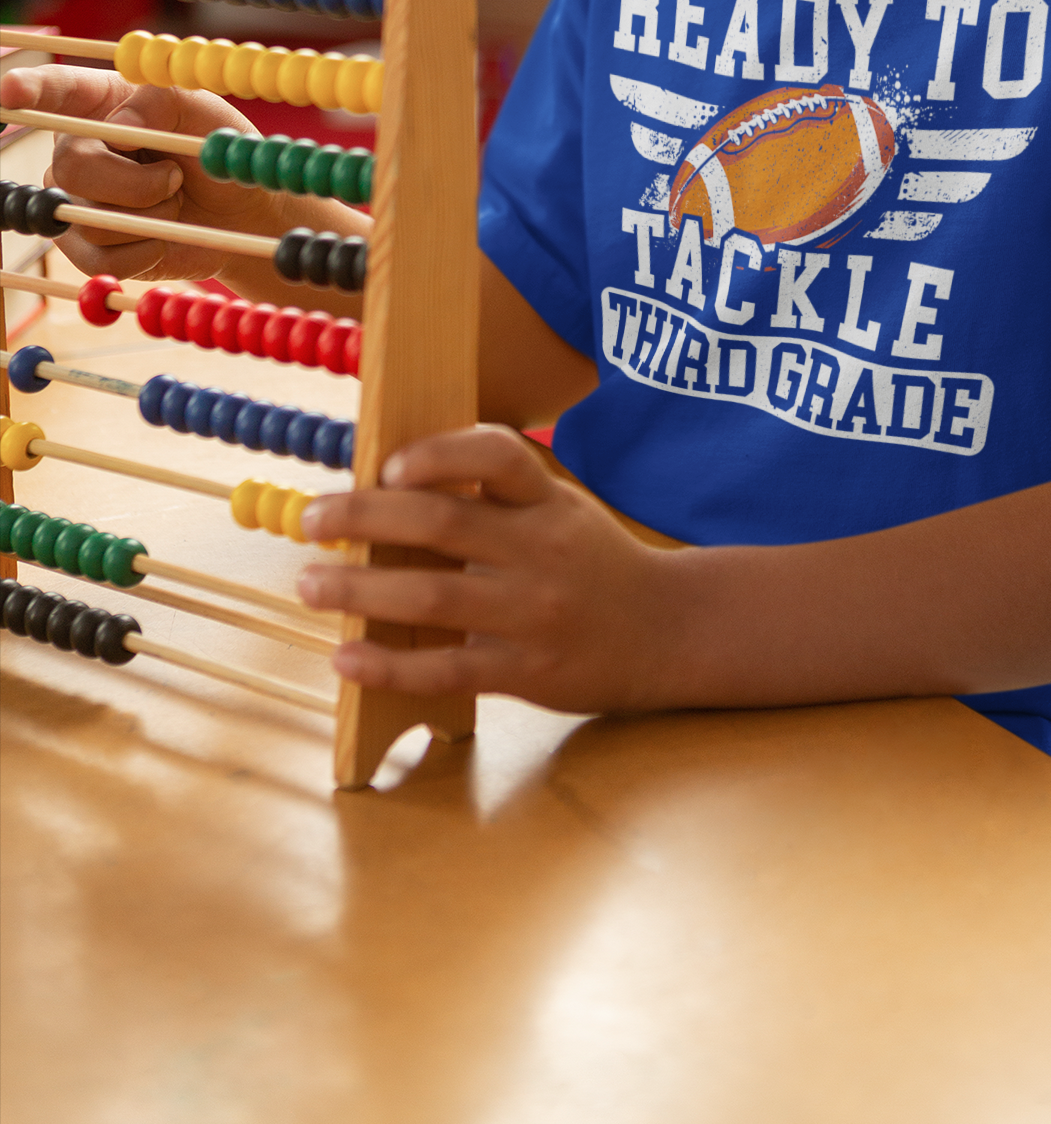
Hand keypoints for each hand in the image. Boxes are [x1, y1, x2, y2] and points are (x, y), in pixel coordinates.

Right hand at [2, 64, 292, 281]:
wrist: (240, 210)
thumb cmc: (214, 149)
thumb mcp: (205, 112)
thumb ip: (164, 102)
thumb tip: (120, 126)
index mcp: (100, 102)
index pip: (55, 89)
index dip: (30, 89)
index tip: (11, 90)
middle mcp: (75, 148)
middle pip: (72, 166)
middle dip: (136, 182)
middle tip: (174, 178)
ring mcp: (73, 199)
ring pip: (91, 216)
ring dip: (151, 215)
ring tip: (172, 201)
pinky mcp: (83, 247)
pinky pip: (102, 259)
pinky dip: (146, 251)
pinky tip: (162, 233)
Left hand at [297, 427, 680, 713]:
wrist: (667, 631)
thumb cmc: (591, 562)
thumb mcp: (559, 510)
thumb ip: (494, 498)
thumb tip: (385, 486)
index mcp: (549, 500)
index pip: (498, 454)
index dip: (440, 453)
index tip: (387, 464)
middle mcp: (543, 549)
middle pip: (445, 522)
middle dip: (366, 516)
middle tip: (311, 518)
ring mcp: (535, 613)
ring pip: (435, 596)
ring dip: (361, 588)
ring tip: (309, 583)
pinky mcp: (527, 670)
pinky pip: (448, 669)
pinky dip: (390, 664)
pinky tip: (346, 656)